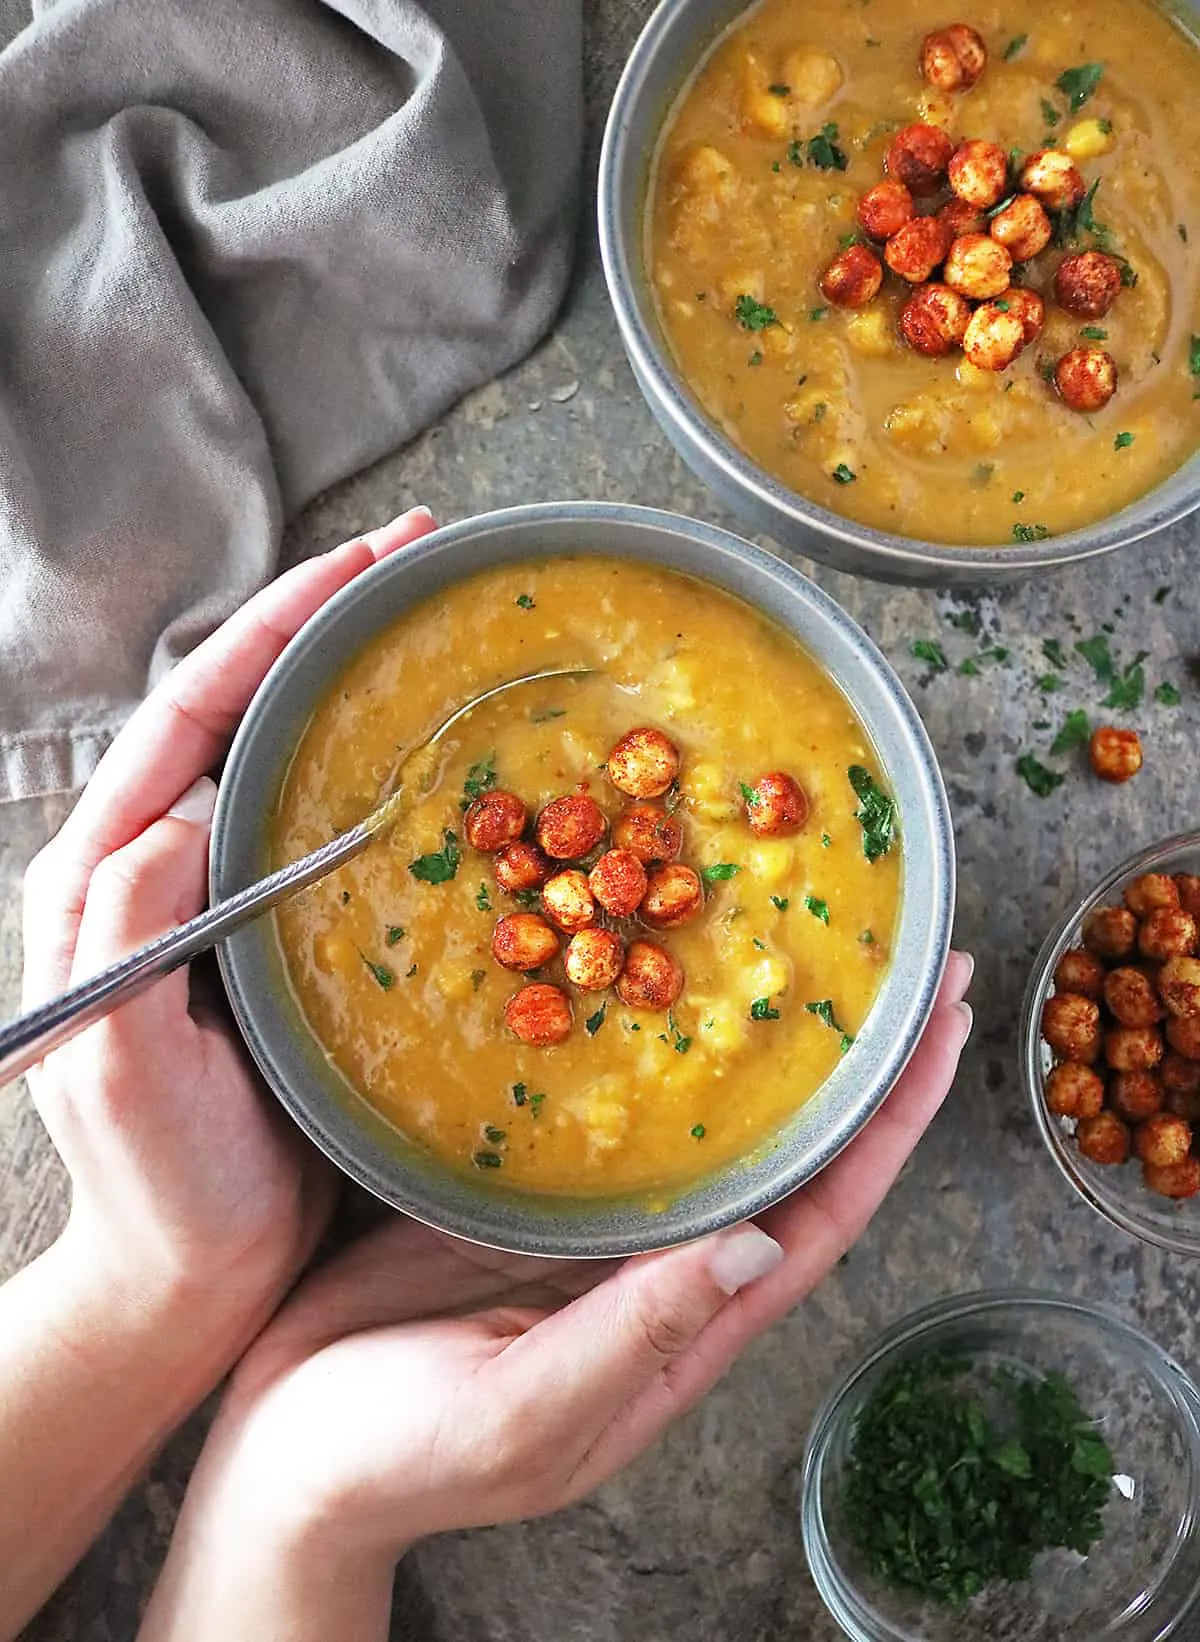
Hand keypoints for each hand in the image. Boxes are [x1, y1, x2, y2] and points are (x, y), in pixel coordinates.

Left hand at [20, 506, 437, 1338]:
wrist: (192, 1272)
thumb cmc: (157, 1184)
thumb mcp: (119, 1062)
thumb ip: (128, 934)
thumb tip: (178, 814)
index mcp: (105, 877)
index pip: (189, 716)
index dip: (271, 630)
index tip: (360, 565)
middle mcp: (157, 867)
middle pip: (236, 708)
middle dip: (319, 621)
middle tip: (413, 558)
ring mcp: (220, 896)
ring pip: (281, 752)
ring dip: (348, 678)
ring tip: (426, 621)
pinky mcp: (272, 933)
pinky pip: (318, 820)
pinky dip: (370, 764)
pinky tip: (427, 748)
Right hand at [139, 955, 972, 1641]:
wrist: (282, 1461)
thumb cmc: (394, 1460)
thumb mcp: (522, 1416)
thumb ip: (635, 1337)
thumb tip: (761, 1246)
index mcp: (681, 1331)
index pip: (822, 1216)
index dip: (892, 1126)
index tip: (943, 1033)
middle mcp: (657, 1272)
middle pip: (789, 1159)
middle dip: (861, 1069)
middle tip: (914, 967)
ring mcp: (594, 1234)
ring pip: (710, 1128)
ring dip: (772, 1052)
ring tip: (812, 959)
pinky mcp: (526, 1202)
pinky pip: (616, 1116)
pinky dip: (654, 1053)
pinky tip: (654, 988)